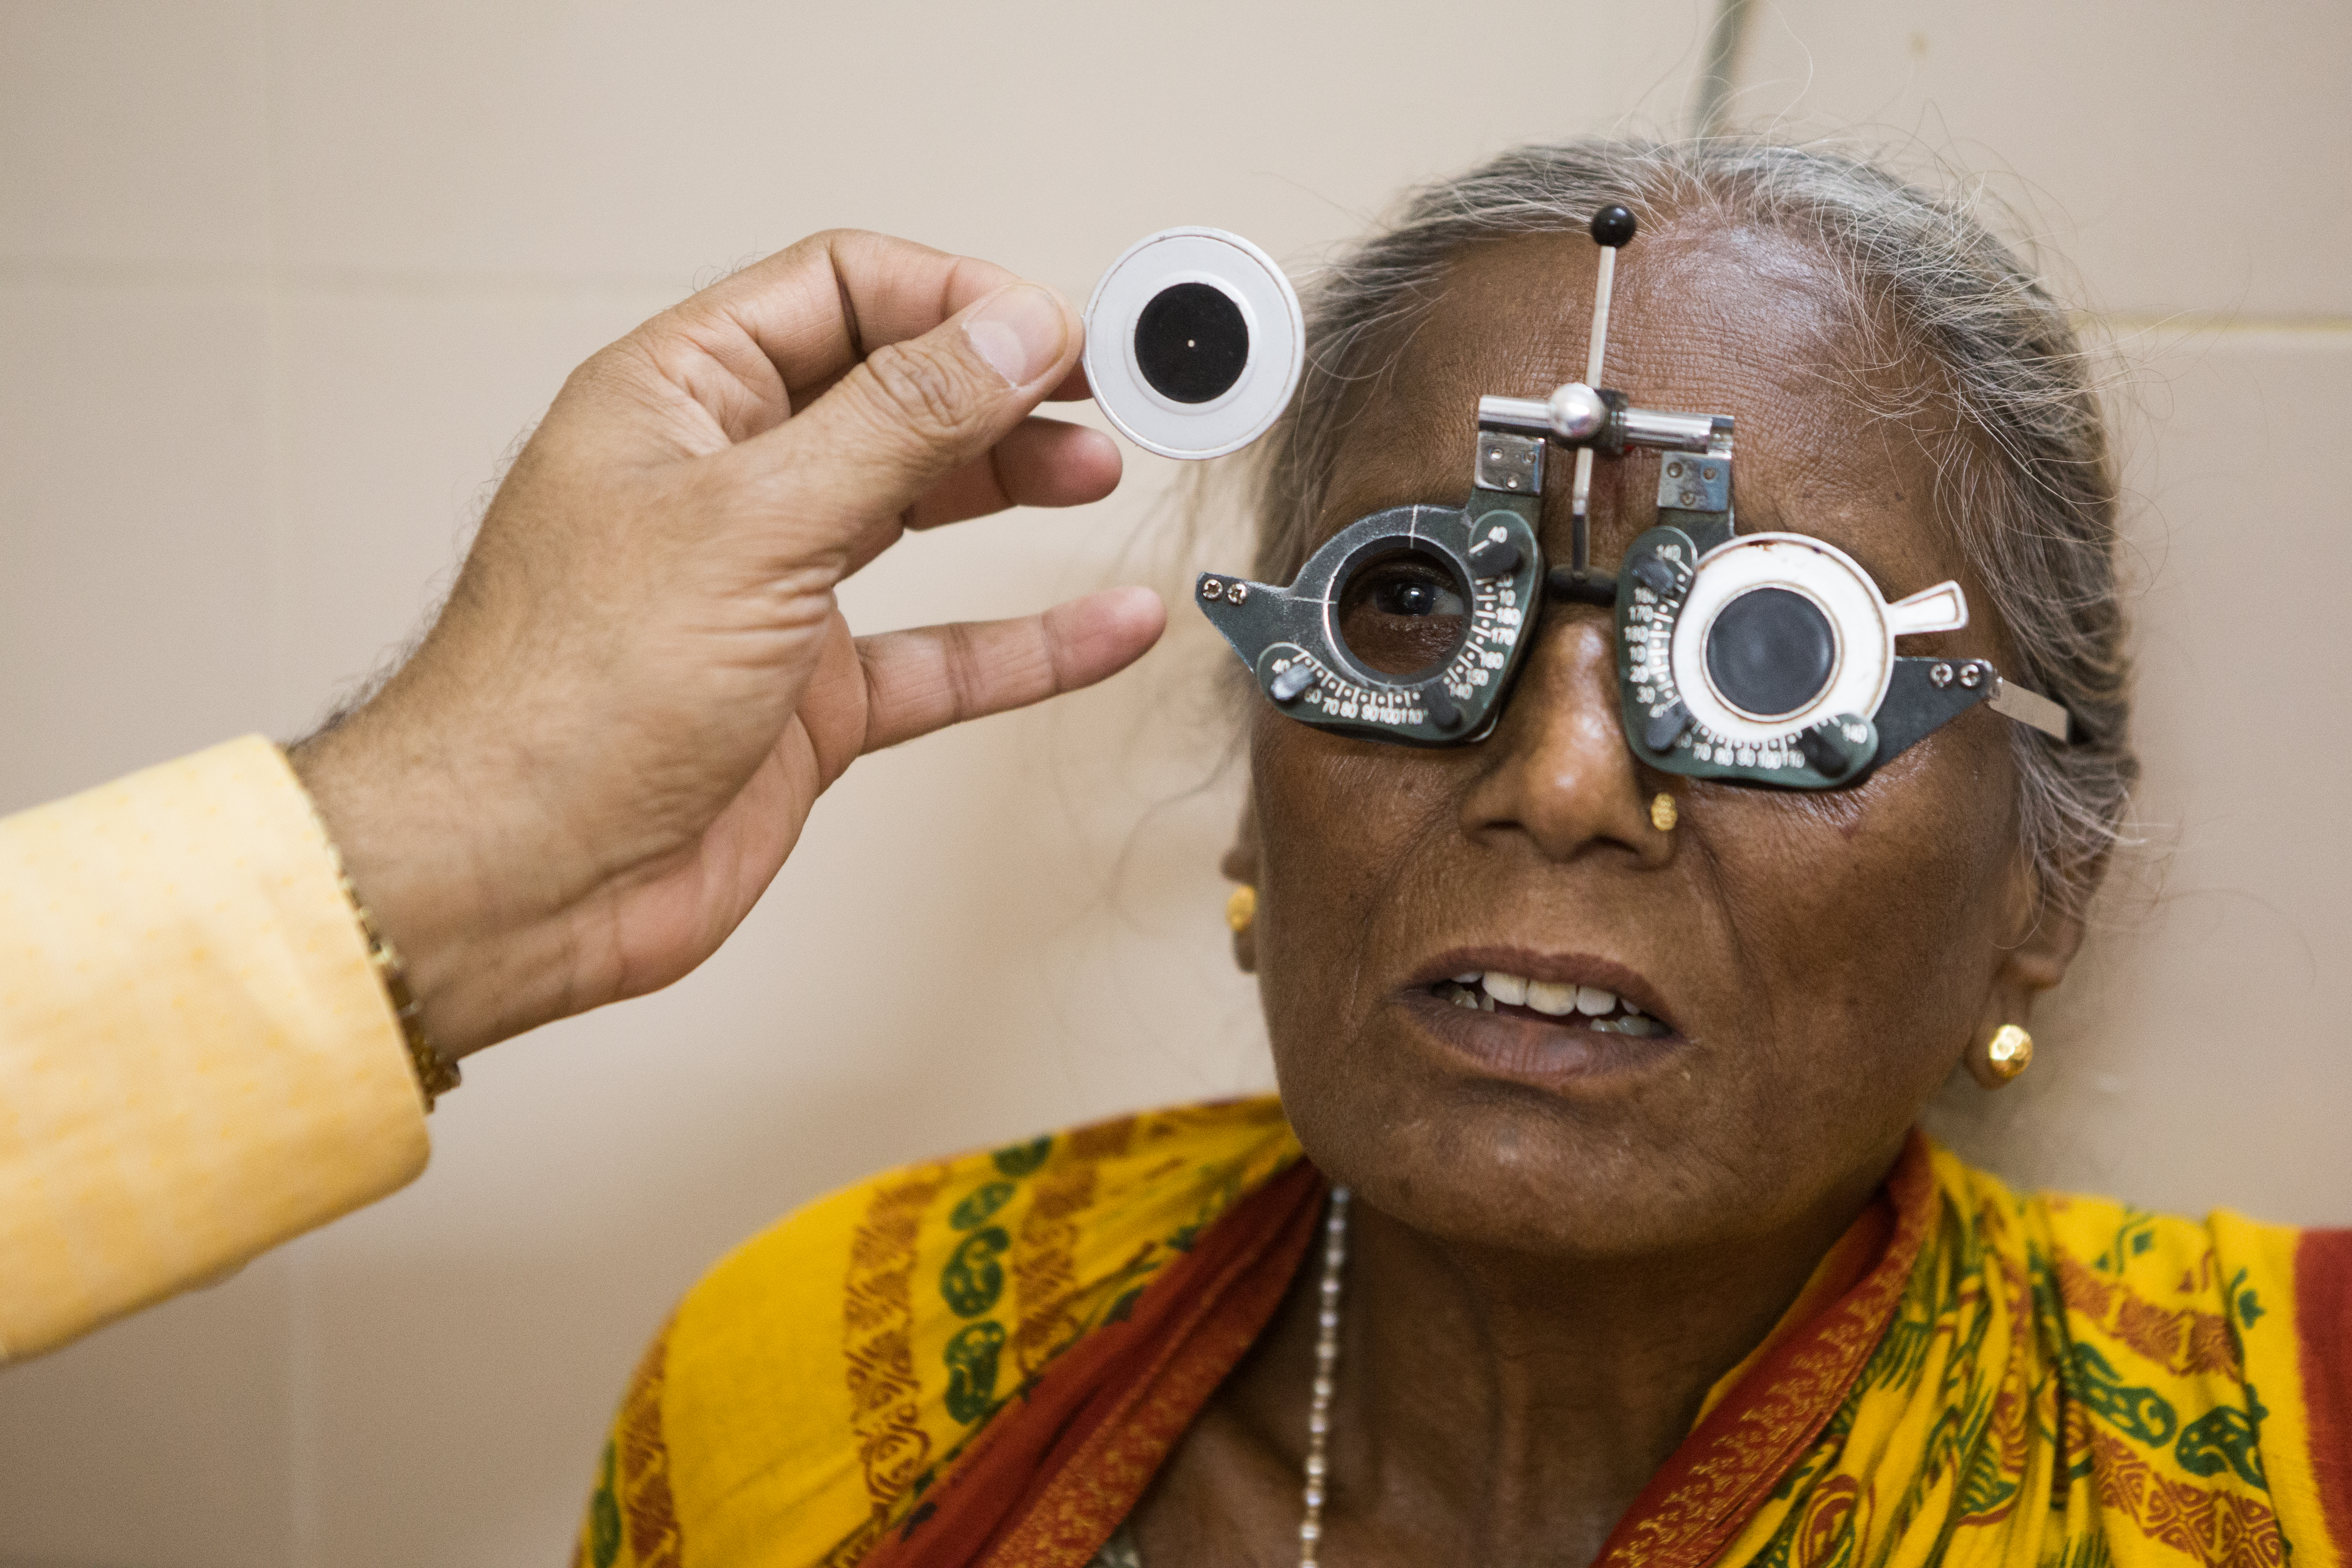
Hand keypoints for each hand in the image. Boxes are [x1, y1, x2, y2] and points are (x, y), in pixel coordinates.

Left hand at [292, 231, 1163, 1057]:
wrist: (512, 884)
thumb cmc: (564, 699)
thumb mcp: (751, 523)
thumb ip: (894, 424)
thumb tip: (1002, 330)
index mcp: (679, 400)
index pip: (839, 293)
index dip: (955, 300)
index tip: (1055, 331)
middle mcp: (726, 484)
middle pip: (891, 393)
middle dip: (999, 384)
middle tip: (1104, 389)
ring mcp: (772, 591)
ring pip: (919, 509)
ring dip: (1012, 485)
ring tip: (1098, 470)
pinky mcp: (810, 699)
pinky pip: (943, 652)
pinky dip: (1027, 641)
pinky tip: (1105, 626)